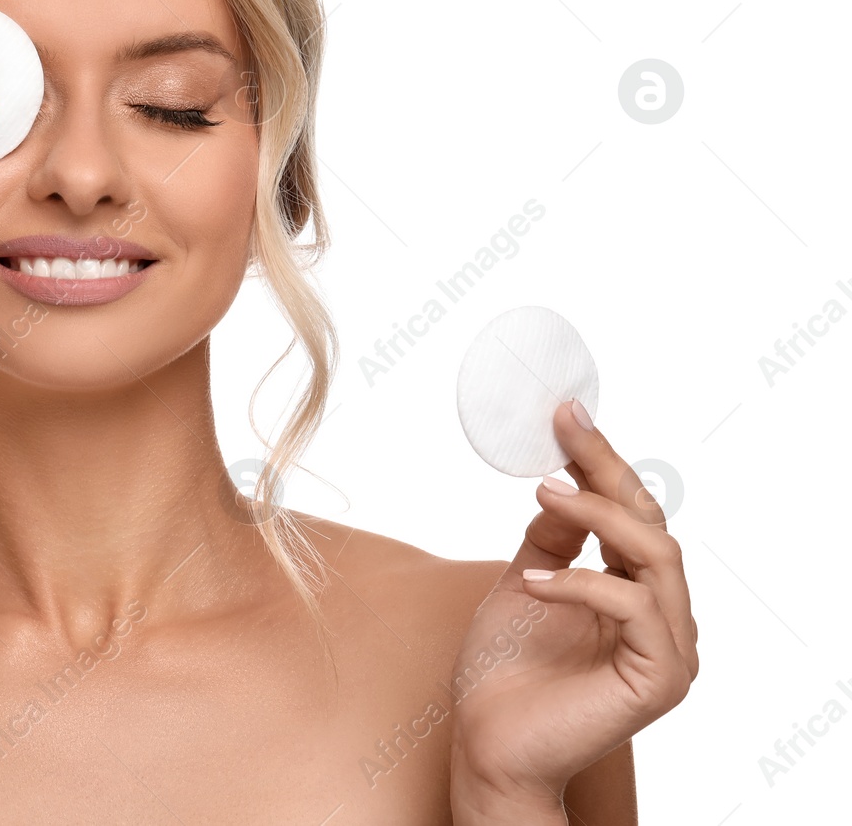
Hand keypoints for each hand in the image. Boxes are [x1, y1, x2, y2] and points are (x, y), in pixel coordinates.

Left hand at [449, 400, 698, 810]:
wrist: (487, 743)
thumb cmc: (502, 672)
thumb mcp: (523, 581)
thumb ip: (550, 539)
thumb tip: (560, 481)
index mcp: (635, 591)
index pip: (632, 513)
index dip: (602, 460)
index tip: (566, 413)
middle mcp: (664, 616)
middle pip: (652, 523)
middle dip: (608, 468)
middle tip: (564, 428)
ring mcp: (670, 648)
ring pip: (656, 555)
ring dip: (598, 516)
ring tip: (544, 494)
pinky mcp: (660, 677)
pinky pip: (635, 608)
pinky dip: (584, 583)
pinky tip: (534, 581)